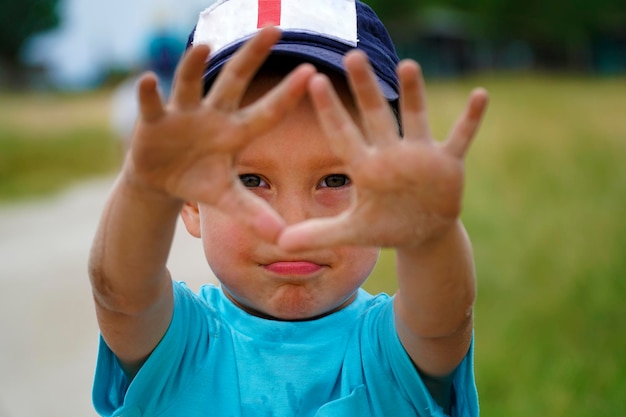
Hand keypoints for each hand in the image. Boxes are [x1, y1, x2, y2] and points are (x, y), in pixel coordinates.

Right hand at [126, 27, 314, 239]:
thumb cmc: (199, 180)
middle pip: (235, 80)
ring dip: (195, 66)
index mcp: (235, 133)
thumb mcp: (225, 198)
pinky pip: (153, 104)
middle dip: (252, 55)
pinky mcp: (155, 120)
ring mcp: (183, 114)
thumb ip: (252, 213)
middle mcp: (213, 115)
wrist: (161, 179)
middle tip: (273, 28)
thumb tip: (282, 237)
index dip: (287, 94)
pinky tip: (148, 80)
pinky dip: (149, 94)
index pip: (266, 111)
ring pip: (190, 84)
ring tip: (205, 47)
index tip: (312, 71)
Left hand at [278, 51, 487, 250]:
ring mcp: (420, 154)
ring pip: (415, 117)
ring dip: (413, 93)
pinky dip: (471, 119)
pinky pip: (461, 137)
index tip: (314, 81)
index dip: (329, 110)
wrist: (421, 233)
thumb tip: (279, 243)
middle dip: (365, 88)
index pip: (342, 134)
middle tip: (352, 56)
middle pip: (375, 115)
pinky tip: (480, 95)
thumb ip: (318, 234)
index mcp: (365, 167)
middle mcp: (390, 153)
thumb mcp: (352, 232)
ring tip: (408, 65)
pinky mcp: (448, 163)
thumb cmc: (384, 226)